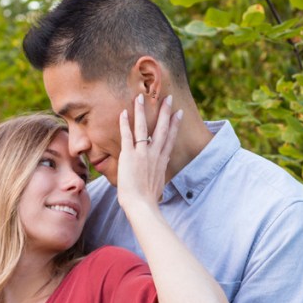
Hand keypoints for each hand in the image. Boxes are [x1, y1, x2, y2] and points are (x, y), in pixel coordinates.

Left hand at [116, 94, 182, 213]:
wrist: (141, 205)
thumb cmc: (148, 201)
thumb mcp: (158, 186)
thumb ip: (159, 176)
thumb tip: (162, 175)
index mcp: (162, 161)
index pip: (170, 139)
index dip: (175, 125)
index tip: (178, 113)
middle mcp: (154, 154)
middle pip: (162, 128)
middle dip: (165, 112)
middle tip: (168, 98)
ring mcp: (142, 153)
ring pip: (144, 127)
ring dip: (142, 111)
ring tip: (141, 97)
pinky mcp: (129, 155)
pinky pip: (127, 135)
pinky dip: (125, 123)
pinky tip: (124, 112)